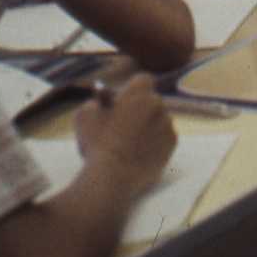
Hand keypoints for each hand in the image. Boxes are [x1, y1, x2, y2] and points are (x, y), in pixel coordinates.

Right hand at [74, 75, 175, 196]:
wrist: (113, 176)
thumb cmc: (97, 144)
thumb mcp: (84, 117)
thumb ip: (93, 104)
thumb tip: (98, 103)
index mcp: (139, 95)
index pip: (143, 80)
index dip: (132, 88)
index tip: (123, 100)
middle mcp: (158, 106)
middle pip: (151, 101)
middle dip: (140, 109)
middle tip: (124, 123)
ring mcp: (167, 125)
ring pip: (159, 120)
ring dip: (148, 126)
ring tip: (130, 142)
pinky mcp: (172, 145)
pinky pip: (164, 138)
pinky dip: (154, 143)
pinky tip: (139, 153)